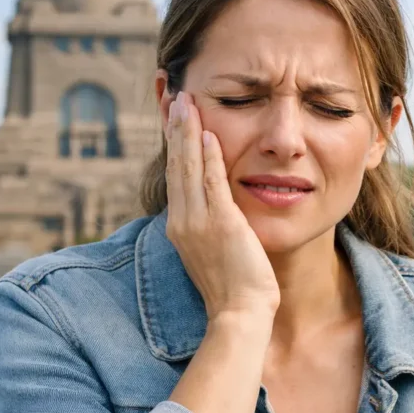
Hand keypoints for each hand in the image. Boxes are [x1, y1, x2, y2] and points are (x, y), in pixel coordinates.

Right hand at [165, 91, 279, 326]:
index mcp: (181, 227)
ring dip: (187, 132)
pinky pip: (212, 182)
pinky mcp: (220, 224)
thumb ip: (213, 227)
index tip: (174, 119)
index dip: (175, 145)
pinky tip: (209, 132)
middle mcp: (182, 221)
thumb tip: (219, 211)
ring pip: (189, 167)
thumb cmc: (234, 289)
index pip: (176, 177)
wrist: (239, 315)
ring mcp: (198, 222)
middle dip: (175, 129)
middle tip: (175, 97)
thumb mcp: (216, 252)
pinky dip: (209, 155)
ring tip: (186, 102)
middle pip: (176, 165)